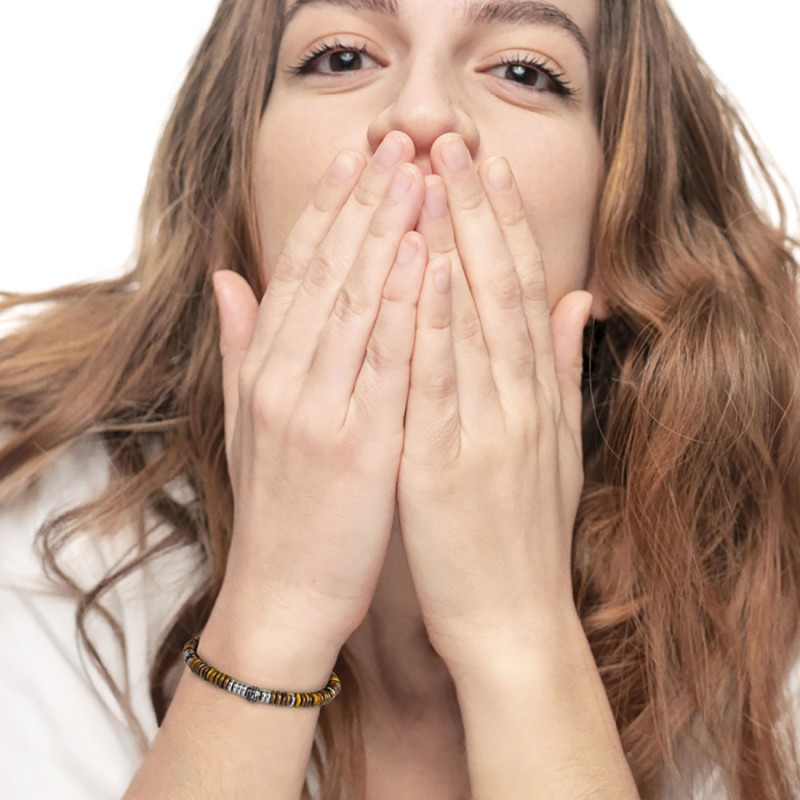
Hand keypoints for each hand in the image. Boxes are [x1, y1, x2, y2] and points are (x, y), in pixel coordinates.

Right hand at [211, 133, 426, 651]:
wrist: (284, 595)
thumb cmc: (279, 508)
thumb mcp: (246, 422)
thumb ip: (241, 346)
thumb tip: (229, 277)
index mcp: (264, 371)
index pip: (299, 271)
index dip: (329, 208)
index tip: (358, 158)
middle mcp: (284, 380)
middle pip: (328, 273)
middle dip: (365, 202)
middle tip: (399, 141)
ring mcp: (319, 411)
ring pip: (354, 304)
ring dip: (386, 234)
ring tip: (418, 174)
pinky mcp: (359, 447)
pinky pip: (385, 364)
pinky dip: (404, 308)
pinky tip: (424, 258)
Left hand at [398, 134, 591, 675]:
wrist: (511, 620)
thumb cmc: (519, 533)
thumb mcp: (554, 449)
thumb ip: (560, 372)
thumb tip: (576, 300)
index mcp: (534, 396)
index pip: (520, 289)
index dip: (502, 223)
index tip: (481, 166)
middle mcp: (518, 403)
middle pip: (500, 289)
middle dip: (475, 211)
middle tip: (453, 142)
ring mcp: (486, 433)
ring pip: (473, 323)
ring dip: (452, 247)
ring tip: (430, 178)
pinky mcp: (445, 468)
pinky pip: (439, 387)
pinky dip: (433, 327)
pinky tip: (422, 274)